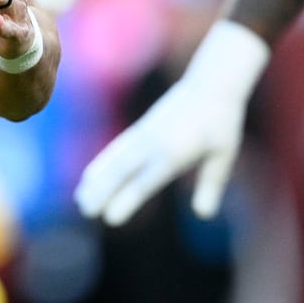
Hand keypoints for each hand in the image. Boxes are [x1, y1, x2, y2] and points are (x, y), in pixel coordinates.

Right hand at [75, 20, 269, 225]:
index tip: (110, 218)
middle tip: (85, 211)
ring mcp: (144, 133)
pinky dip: (102, 162)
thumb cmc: (221, 122)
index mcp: (174, 153)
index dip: (127, 200)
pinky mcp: (142, 127)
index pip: (145, 182)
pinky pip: (118, 147)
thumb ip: (212, 185)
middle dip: (103, 191)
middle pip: (122, 171)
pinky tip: (91, 175)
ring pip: (115, 159)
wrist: (211, 83)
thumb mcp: (223, 155)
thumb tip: (204, 215)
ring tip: (80, 199)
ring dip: (97, 179)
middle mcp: (153, 143)